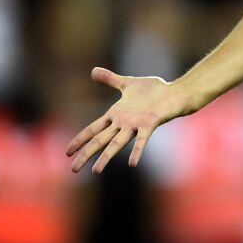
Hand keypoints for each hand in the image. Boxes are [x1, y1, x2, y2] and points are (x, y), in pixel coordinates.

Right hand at [66, 67, 189, 173]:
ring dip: (106, 157)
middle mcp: (123, 123)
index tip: (67, 152)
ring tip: (96, 171)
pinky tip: (132, 163)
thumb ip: (110, 79)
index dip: (80, 140)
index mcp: (116, 115)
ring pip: (117, 143)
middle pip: (100, 140)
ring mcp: (135, 125)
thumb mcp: (127, 83)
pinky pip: (142, 140)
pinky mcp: (149, 124)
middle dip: (86, 154)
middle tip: (73, 170)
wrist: (174, 93)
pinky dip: (137, 151)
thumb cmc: (153, 90)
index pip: (93, 129)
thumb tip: (92, 71)